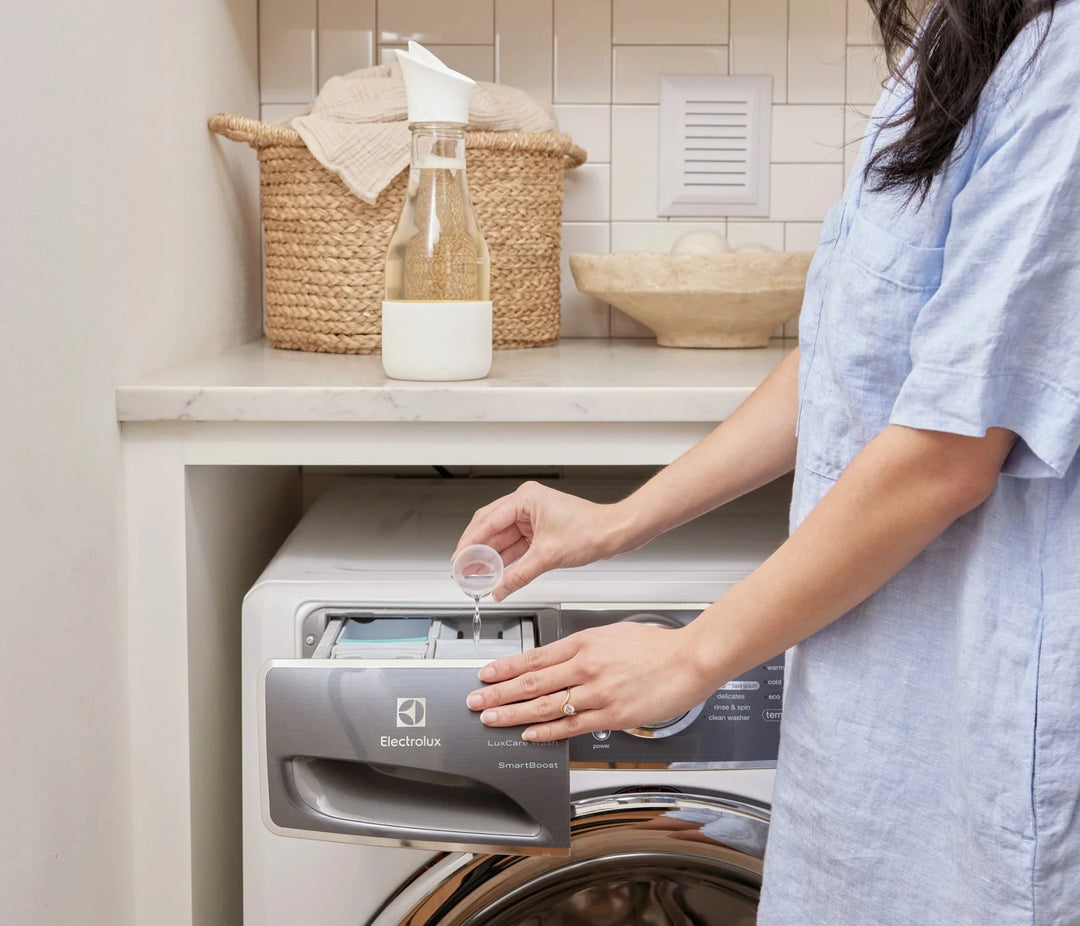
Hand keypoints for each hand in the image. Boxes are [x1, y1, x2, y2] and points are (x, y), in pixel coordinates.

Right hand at [454, 482, 628, 600]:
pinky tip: (496, 572)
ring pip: (502, 538)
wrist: (614, 533)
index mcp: (525, 498)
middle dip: (476, 550)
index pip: (488, 521)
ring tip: (476, 574)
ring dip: (490, 556)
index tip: (459, 558)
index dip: (470, 542)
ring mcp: (532, 516)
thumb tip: (499, 589)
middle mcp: (526, 504)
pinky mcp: (538, 529)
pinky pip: (515, 544)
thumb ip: (518, 575)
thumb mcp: (548, 556)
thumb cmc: (591, 530)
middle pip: (490, 528)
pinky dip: (506, 558)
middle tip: (462, 568)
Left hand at [464, 621, 718, 741]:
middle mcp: (585, 666)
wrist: (689, 659)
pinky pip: (572, 725)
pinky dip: (547, 731)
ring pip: (545, 704)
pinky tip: (529, 734)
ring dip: (513, 713)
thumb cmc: (656, 646)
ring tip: (491, 717)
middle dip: (498, 692)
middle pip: (532, 681)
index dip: (506, 667)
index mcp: (584, 642)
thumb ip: (584, 648)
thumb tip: (559, 661)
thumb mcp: (612, 634)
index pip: (535, 657)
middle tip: (475, 699)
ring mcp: (597, 692)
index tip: (485, 674)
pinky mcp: (611, 715)